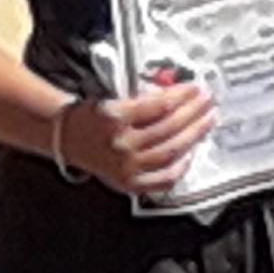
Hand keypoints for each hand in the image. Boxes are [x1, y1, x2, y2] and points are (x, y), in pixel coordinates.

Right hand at [60, 77, 217, 201]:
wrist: (67, 139)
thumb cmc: (89, 117)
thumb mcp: (111, 98)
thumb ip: (143, 99)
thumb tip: (176, 96)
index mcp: (113, 117)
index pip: (158, 105)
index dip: (181, 96)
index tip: (194, 90)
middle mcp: (121, 143)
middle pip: (169, 127)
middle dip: (193, 112)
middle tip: (206, 102)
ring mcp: (126, 166)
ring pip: (171, 150)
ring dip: (194, 134)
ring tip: (206, 121)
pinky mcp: (130, 182)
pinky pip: (163, 179)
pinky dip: (180, 168)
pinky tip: (190, 155)